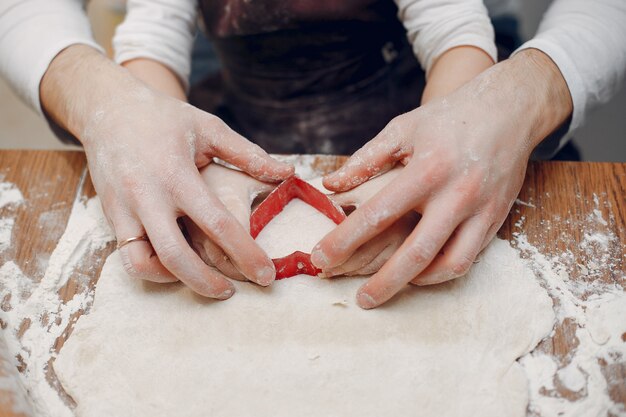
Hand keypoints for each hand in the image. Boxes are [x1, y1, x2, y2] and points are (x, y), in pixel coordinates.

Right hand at [41, 45, 293, 298]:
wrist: (108, 108)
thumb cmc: (164, 117)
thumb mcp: (208, 127)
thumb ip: (248, 154)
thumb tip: (287, 172)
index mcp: (177, 174)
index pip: (217, 223)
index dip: (244, 253)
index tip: (265, 274)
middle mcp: (147, 195)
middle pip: (176, 256)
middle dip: (207, 282)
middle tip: (233, 291)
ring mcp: (124, 209)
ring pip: (144, 263)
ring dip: (175, 280)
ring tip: (203, 281)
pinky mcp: (111, 216)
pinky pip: (128, 256)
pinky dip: (152, 268)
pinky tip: (175, 266)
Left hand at [311, 49, 571, 308]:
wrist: (508, 109)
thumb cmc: (448, 119)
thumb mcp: (403, 129)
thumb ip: (366, 160)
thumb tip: (329, 186)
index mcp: (426, 169)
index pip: (377, 213)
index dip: (345, 239)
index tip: (321, 257)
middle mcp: (456, 194)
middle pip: (415, 252)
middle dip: (383, 282)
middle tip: (359, 300)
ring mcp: (480, 209)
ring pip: (447, 264)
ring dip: (415, 283)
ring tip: (388, 289)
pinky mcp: (495, 219)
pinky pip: (468, 258)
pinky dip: (441, 272)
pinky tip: (420, 274)